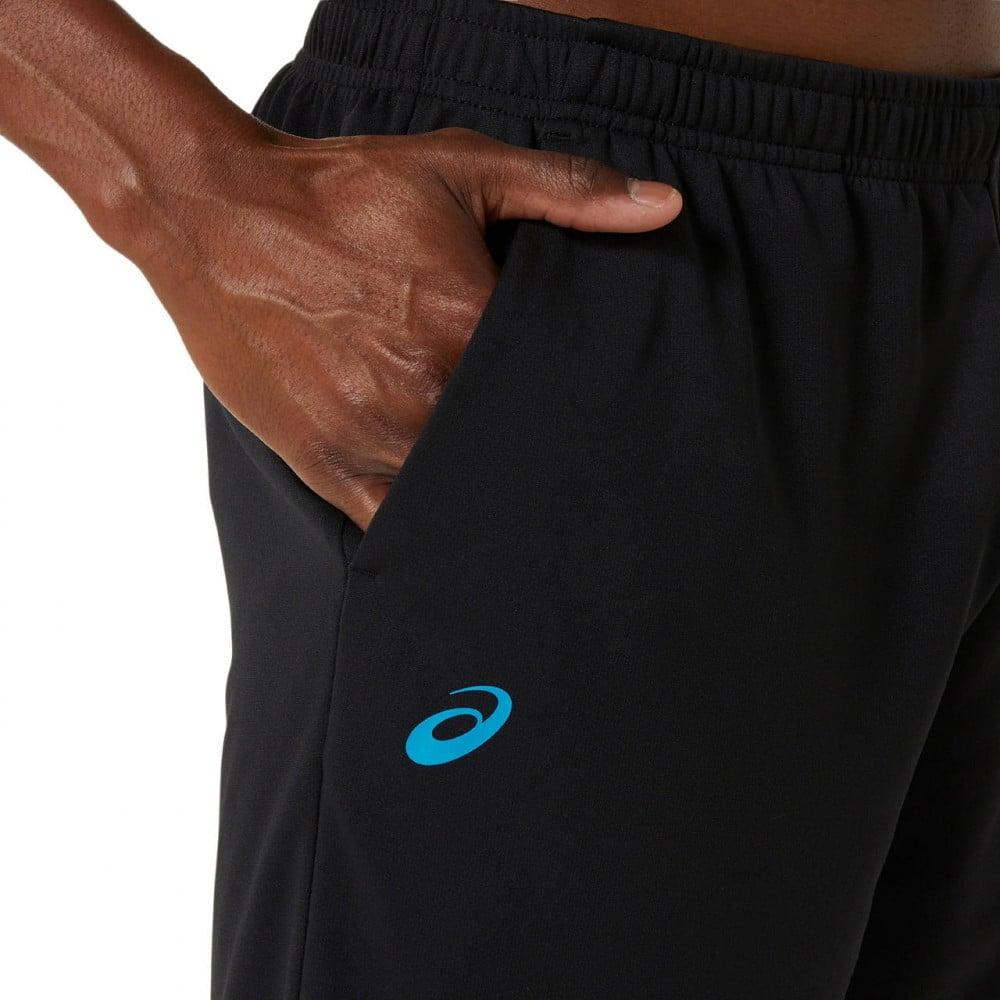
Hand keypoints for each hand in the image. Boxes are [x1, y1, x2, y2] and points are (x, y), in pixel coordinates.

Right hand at [129, 123, 682, 528]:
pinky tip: (463, 539)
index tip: (607, 426)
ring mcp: (374, 436)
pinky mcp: (329, 465)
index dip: (583, 405)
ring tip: (530, 510)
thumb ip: (566, 189)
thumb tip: (662, 206)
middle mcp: (426, 392)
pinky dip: (432, 534)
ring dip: (494, 498)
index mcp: (469, 326)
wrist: (215, 214)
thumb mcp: (457, 167)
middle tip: (577, 477)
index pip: (558, 389)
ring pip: (462, 496)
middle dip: (542, 457)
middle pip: (516, 449)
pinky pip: (397, 524)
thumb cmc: (338, 191)